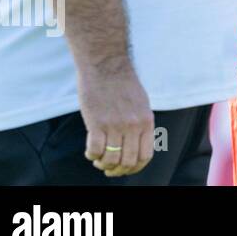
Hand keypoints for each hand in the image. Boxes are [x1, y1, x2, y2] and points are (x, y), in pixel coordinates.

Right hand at [78, 63, 153, 177]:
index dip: (135, 168)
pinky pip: (94, 150)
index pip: (145, 156)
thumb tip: (136, 144)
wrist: (106, 65)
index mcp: (146, 121)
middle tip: (109, 168)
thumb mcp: (141, 103)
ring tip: (98, 159)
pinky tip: (90, 150)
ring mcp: (115, 125)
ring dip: (103, 164)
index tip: (125, 169)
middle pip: (128, 161)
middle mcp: (133, 126)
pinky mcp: (97, 122)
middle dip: (118, 170)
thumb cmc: (122, 83)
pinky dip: (91, 155)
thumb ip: (140, 123)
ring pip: (110, 159)